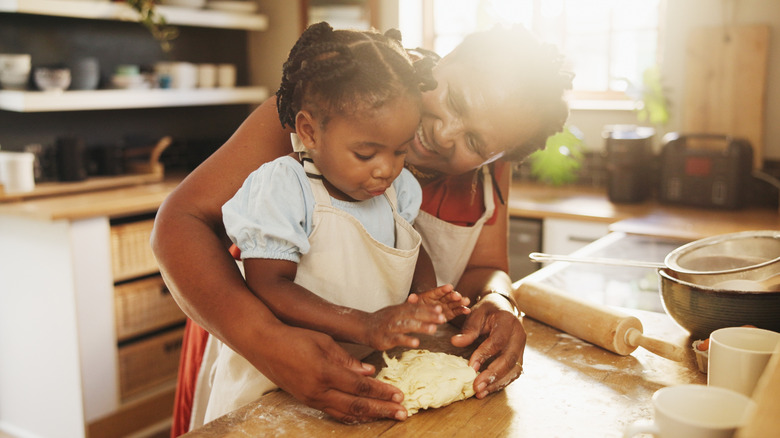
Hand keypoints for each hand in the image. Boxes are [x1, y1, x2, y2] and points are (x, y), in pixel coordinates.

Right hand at [259, 324, 408, 422]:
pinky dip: (352, 416)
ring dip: (370, 416)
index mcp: (324, 372)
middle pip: (357, 405)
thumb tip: (370, 373)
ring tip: (389, 416)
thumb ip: (347, 359)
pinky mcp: (307, 400)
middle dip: (382, 409)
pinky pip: (333, 412)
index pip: (360, 386)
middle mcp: (318, 391)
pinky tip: (365, 415)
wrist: (263, 344)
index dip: (382, 391)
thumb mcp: (324, 341)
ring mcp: (311, 398)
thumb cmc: (294, 337)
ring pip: (346, 414)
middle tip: (403, 413)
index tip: (400, 394)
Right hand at [364, 295, 445, 350]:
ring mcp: (390, 327)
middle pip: (414, 314)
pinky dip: (407, 340)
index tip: (441, 309)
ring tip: (433, 329)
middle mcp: (396, 316)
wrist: (364, 327)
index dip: (429, 308)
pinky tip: (416, 343)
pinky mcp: (385, 338)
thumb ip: (411, 308)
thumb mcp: (397, 311)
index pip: (416, 307)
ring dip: (420, 327)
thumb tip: (427, 304)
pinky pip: (397, 339)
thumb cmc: (384, 320)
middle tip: (443, 318)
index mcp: (400, 309)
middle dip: (429, 316)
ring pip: (407, 325)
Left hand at [414, 284, 470, 320]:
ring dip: (460, 302)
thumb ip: (413, 301)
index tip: (449, 287)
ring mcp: (445, 306)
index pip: (437, 291)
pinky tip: (467, 311)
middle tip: (458, 296)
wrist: (417, 317)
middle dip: (453, 295)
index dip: (443, 289)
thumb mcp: (412, 305)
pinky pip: (456, 311)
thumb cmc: (414, 309)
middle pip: (447, 296)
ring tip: (466, 301)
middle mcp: (439, 299)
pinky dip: (462, 310)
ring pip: (454, 303)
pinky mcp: (450, 313)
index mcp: (430, 295)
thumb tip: (411, 296)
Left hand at [450, 294, 525, 398]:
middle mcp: (519, 335)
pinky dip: (501, 383)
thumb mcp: (476, 314)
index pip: (498, 341)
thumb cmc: (487, 311)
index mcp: (508, 321)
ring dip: (497, 383)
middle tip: (476, 386)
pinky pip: (513, 373)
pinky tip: (488, 389)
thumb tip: (455, 342)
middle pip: (509, 359)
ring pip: (513, 369)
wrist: (503, 308)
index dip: (484, 355)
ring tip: (480, 392)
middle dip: (492, 375)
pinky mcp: (520, 357)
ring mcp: (522, 348)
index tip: (470, 367)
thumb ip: (468, 329)